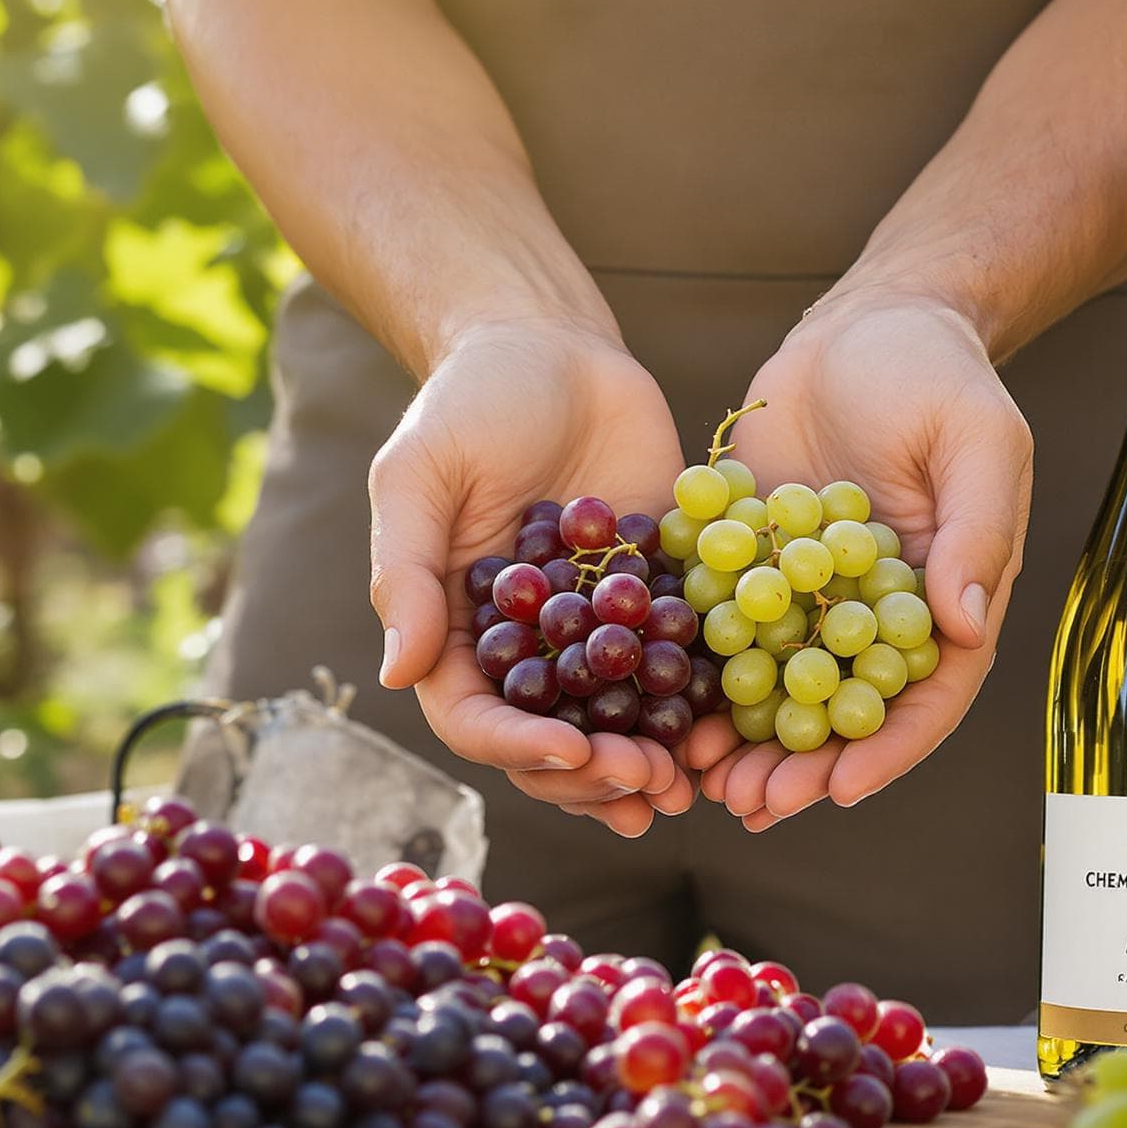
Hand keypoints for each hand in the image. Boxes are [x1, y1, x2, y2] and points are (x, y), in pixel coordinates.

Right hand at [370, 323, 694, 835]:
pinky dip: (701, 706)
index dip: (518, 748)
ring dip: (648, 761)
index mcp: (459, 630)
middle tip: (645, 783)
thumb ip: (408, 574)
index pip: (475, 716)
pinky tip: (730, 731)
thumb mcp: (419, 476)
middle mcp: (527, 645)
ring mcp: (596, 627)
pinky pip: (679, 665)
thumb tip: (396, 675)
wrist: (555, 343)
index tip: (571, 755)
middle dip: (594, 774)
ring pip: (617, 721)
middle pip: (551, 740)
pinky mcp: (659, 597)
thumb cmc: (471, 401)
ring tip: (684, 784)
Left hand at [679, 295, 1031, 827]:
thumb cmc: (939, 373)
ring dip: (742, 741)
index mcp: (947, 600)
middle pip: (844, 711)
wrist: (866, 319)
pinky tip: (657, 711)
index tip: (841, 790)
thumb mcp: (979, 441)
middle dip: (802, 766)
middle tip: (754, 806)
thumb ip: (977, 532)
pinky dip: (697, 677)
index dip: (886, 749)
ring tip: (700, 786)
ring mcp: (812, 594)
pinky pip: (725, 633)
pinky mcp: (755, 565)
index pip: (926, 695)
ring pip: (778, 688)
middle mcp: (877, 612)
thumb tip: (964, 627)